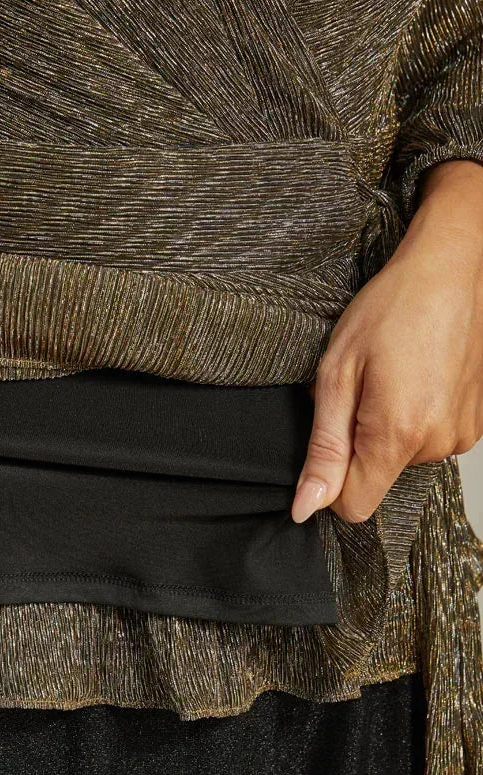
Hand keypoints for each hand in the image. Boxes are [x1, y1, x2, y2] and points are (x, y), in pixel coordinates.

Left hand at [292, 159, 482, 522]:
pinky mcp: (476, 423)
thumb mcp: (337, 374)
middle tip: (363, 386)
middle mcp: (438, 443)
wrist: (452, 268)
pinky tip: (417, 375)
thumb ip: (324, 448)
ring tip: (393, 373)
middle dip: (359, 439)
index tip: (329, 439)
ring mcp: (463, 434)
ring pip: (404, 456)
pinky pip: (430, 436)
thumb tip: (308, 506)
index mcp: (398, 435)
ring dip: (389, 424)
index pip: (353, 506)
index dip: (330, 482)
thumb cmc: (393, 307)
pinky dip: (416, 414)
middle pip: (378, 475)